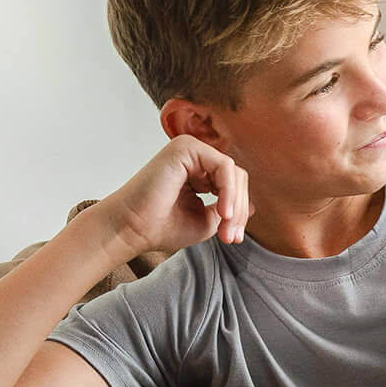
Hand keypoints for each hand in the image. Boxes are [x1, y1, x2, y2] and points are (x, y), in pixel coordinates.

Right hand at [99, 134, 251, 257]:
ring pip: (234, 173)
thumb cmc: (161, 227)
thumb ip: (228, 211)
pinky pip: (224, 166)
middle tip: (231, 237)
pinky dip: (229, 192)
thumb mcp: (206, 222)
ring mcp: (189, 149)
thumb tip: (252, 205)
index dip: (239, 212)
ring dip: (235, 204)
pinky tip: (223, 212)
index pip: (233, 186)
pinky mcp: (186, 147)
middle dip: (239, 211)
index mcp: (198, 173)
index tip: (232, 238)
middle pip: (237, 178)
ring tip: (225, 228)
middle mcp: (194, 158)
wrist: (132, 229)